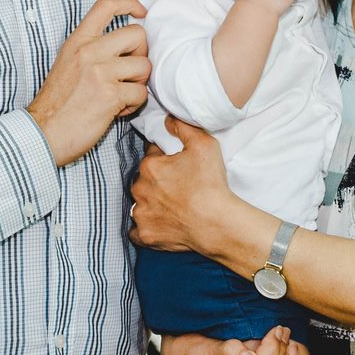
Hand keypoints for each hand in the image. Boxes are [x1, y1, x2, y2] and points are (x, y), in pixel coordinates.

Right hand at [28, 0, 147, 166]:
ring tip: (121, 94)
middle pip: (138, 34)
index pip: (106, 5)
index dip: (130, 3)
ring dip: (139, 83)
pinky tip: (117, 109)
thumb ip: (93, 49)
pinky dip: (134, 104)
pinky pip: (140, 93)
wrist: (44, 132)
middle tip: (130, 70)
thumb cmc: (58, 102)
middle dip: (142, 53)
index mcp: (78, 41)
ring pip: (144, 66)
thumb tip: (127, 43)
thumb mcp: (68, 63)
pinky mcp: (110, 95)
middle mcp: (89, 51)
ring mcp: (100, 72)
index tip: (141, 13)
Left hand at [129, 117, 232, 252]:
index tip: (179, 166)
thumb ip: (183, 126)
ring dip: (151, 203)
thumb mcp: (203, 144)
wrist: (216, 223)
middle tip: (179, 186)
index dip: (166, 159)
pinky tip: (161, 224)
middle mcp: (140, 190)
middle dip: (157, 181)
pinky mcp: (145, 235)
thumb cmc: (210, 184)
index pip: (152, 156)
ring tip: (173, 206)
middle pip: (144, 180)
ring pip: (140, 204)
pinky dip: (147, 227)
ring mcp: (141, 214)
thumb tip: (168, 120)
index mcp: (150, 167)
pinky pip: (138, 230)